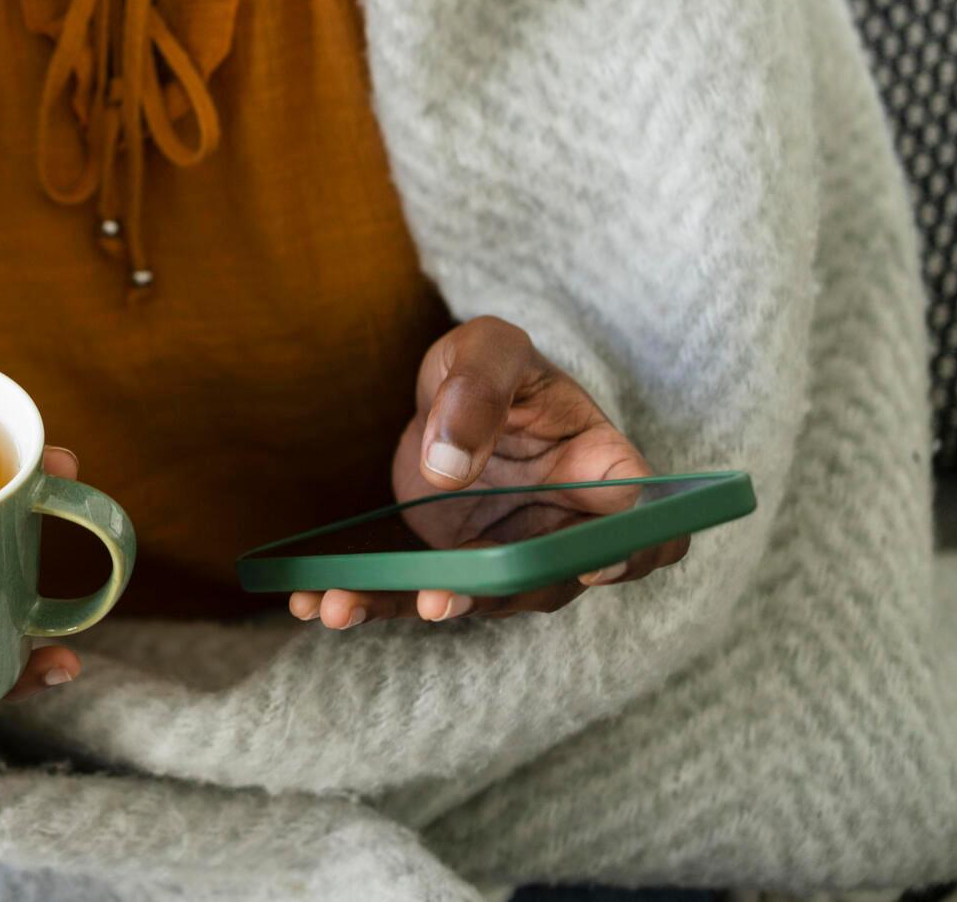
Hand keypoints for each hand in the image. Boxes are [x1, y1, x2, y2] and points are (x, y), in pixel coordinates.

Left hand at [288, 317, 688, 629]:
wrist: (455, 390)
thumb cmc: (493, 364)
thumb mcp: (487, 349)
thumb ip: (477, 390)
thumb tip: (448, 466)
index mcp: (604, 470)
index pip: (648, 527)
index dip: (632, 552)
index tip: (590, 563)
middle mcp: (566, 529)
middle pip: (548, 582)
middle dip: (489, 597)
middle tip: (434, 599)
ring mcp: (510, 554)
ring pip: (473, 598)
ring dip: (405, 607)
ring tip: (338, 606)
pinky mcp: (456, 564)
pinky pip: (417, 593)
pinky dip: (366, 601)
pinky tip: (309, 603)